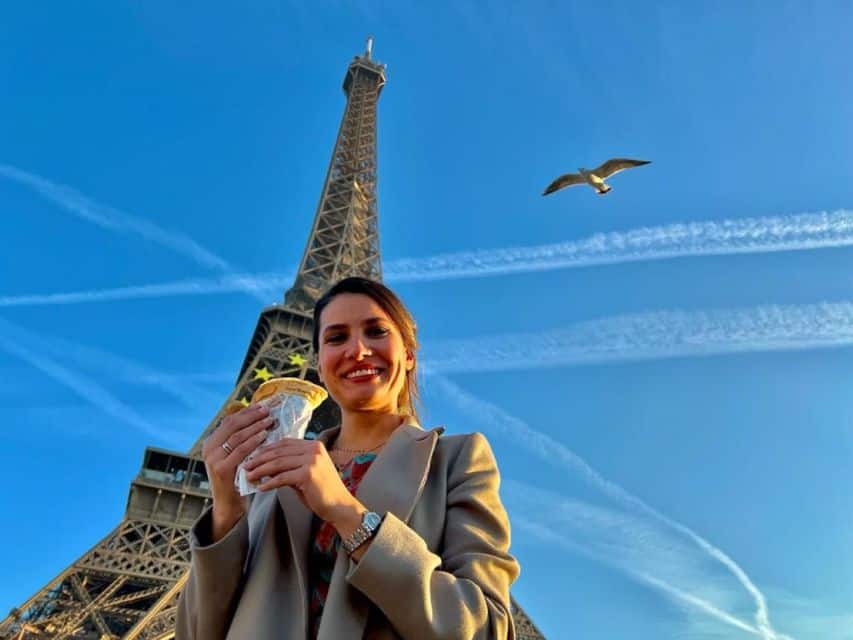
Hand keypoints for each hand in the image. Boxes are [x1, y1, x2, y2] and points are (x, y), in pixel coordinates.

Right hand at [201, 403, 274, 539]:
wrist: (229, 504)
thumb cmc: (237, 477)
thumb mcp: (236, 455)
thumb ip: (242, 440)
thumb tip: (261, 417)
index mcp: (211, 442)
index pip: (230, 420)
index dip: (247, 411)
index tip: (263, 404)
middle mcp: (209, 448)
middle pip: (232, 424)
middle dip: (252, 415)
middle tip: (269, 410)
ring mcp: (213, 458)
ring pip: (237, 436)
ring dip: (256, 426)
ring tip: (270, 420)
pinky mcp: (221, 469)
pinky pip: (240, 450)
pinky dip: (253, 441)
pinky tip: (265, 435)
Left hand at [243, 439, 361, 525]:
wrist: (340, 506)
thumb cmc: (322, 492)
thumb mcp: (304, 473)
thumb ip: (288, 466)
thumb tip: (265, 465)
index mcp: (314, 445)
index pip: (284, 443)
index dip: (266, 449)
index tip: (252, 456)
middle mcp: (313, 449)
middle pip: (279, 451)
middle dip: (259, 459)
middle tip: (245, 466)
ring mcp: (312, 460)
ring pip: (278, 463)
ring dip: (260, 470)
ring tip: (249, 476)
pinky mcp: (307, 474)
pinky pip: (282, 477)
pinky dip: (269, 483)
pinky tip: (260, 488)